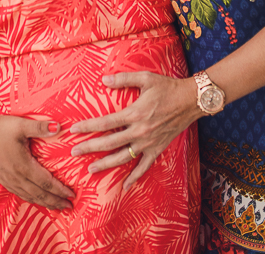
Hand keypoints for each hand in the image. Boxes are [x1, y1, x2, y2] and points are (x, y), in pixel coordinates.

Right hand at [0, 115, 74, 210]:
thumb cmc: (0, 128)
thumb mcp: (22, 125)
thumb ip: (40, 127)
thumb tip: (59, 127)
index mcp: (24, 166)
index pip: (46, 182)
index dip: (60, 190)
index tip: (72, 195)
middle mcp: (17, 177)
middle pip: (40, 194)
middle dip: (56, 201)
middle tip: (69, 206)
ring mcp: (8, 180)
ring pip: (30, 197)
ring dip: (45, 203)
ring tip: (56, 206)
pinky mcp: (2, 179)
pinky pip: (20, 194)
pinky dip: (32, 199)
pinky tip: (36, 199)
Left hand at [70, 71, 197, 189]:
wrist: (190, 101)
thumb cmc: (167, 88)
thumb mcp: (145, 78)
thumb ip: (123, 79)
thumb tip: (103, 79)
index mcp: (134, 114)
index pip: (104, 123)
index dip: (87, 126)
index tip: (73, 130)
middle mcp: (139, 131)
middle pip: (109, 143)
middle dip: (89, 148)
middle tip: (74, 152)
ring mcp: (148, 143)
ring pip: (123, 158)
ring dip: (105, 164)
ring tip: (90, 170)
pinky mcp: (157, 149)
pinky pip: (144, 166)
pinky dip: (134, 177)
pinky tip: (124, 186)